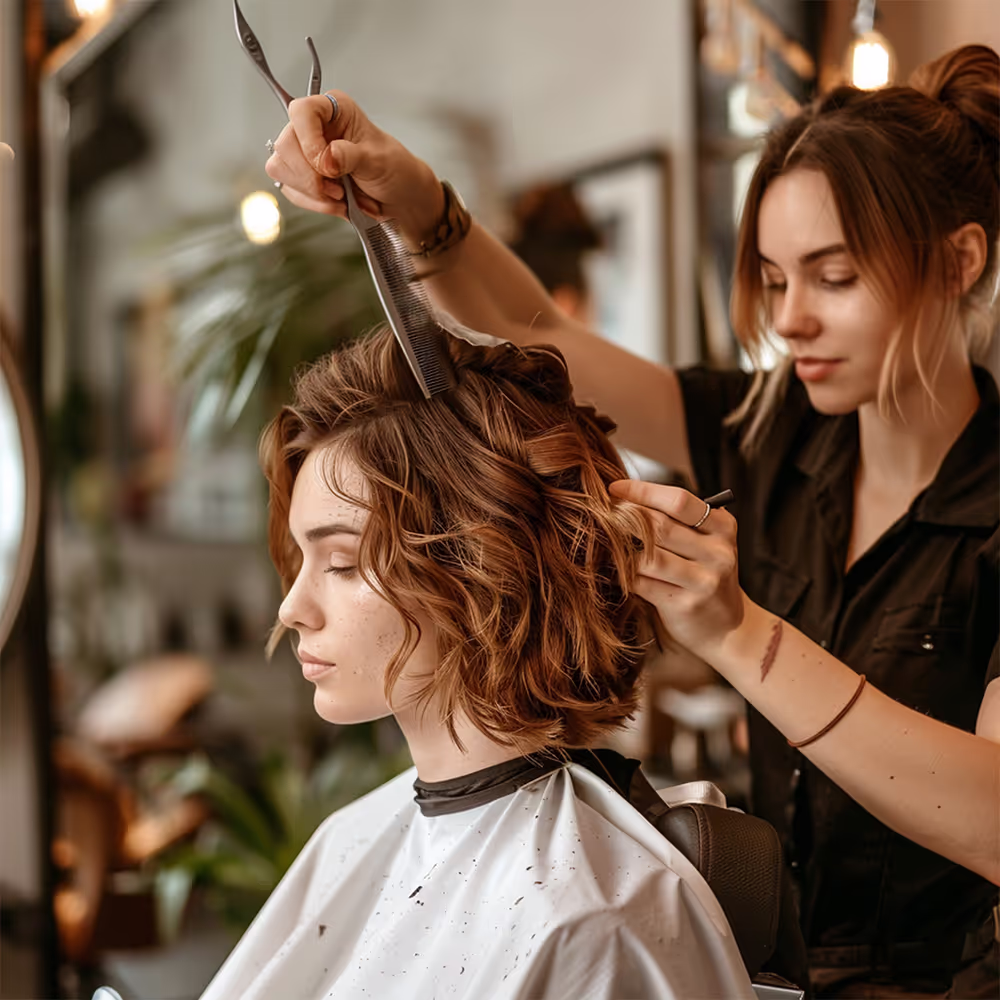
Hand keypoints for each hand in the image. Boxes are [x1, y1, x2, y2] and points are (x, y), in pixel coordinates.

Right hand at [265, 90, 443, 240]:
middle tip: (338, 189)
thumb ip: (351, 156)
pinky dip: (314, 203)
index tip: (328, 166)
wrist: (399, 199)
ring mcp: (304, 152)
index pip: (301, 111)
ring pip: (281, 169)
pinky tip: (337, 202)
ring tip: (341, 196)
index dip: (309, 141)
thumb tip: (327, 157)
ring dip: (312, 192)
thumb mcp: (378, 160)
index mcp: (334, 110)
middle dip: (310, 176)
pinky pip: (290, 191)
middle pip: (285, 145)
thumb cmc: (395, 170)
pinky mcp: (302, 177)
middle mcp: (315, 127)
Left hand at [609, 480, 744, 658]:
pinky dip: (624, 574)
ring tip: (605, 542)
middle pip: (661, 527)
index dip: (642, 491)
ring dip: (622, 549)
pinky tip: (615, 570)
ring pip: (649, 557)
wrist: (728, 629)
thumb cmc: (704, 576)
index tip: (614, 488)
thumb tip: (624, 497)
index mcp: (723, 527)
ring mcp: (704, 581)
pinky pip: (643, 584)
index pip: (679, 500)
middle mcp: (718, 553)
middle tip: (603, 515)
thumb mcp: (704, 544)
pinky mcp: (685, 605)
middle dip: (626, 519)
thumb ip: (677, 522)